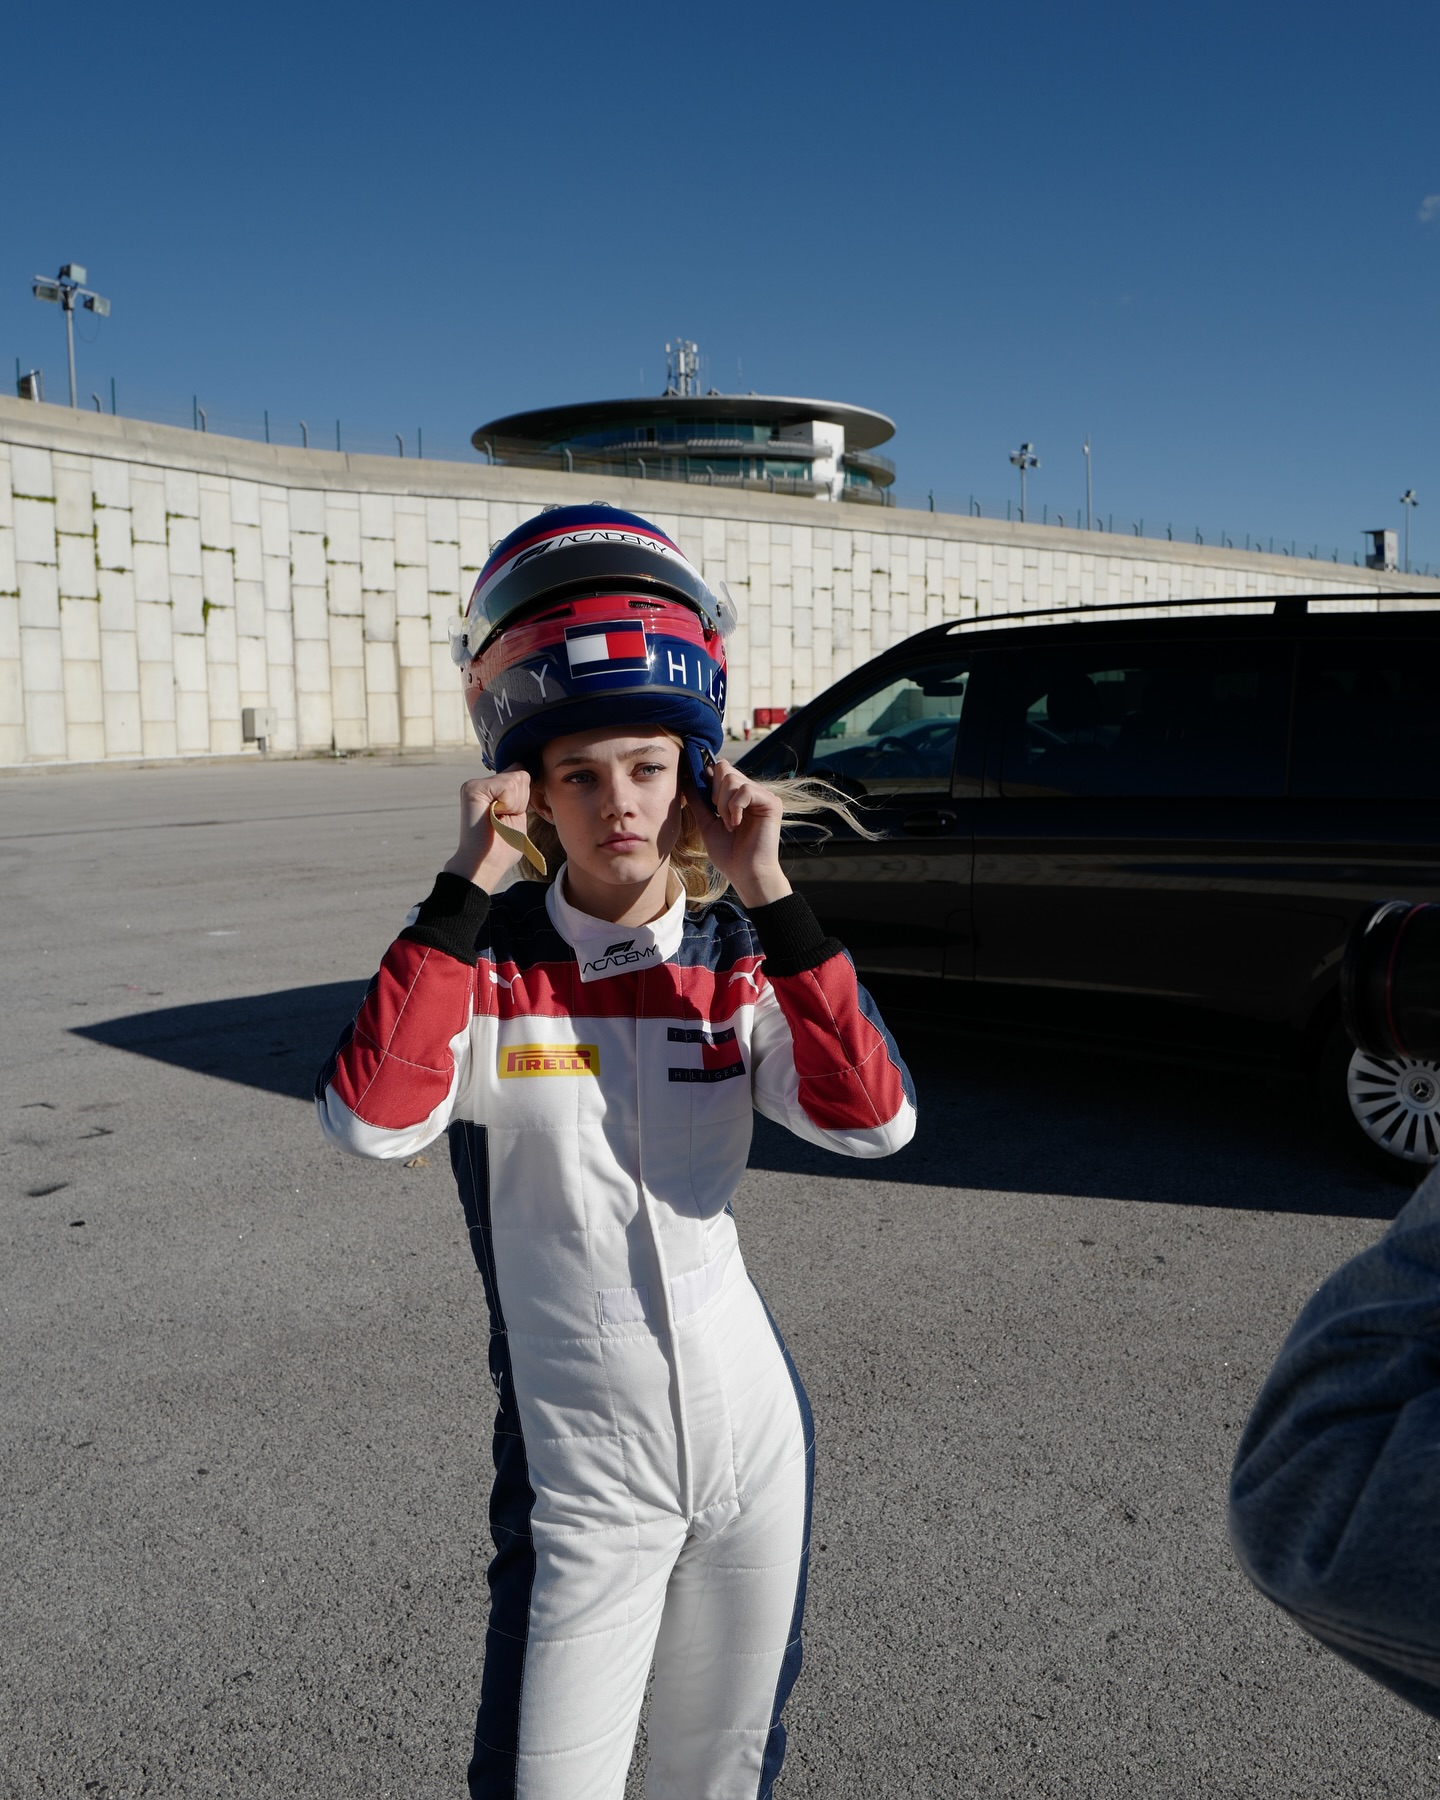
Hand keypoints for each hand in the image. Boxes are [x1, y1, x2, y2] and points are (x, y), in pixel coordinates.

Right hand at [442, 768, 530, 889]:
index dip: (525, 799)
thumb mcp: (518, 815)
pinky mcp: (472, 788)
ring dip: (515, 806)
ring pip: (516, 780)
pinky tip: (494, 817)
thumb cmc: (503, 847)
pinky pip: (507, 785)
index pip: (522, 775)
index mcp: (492, 790)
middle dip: (521, 802)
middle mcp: (481, 783)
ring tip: (498, 821)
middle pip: (521, 775)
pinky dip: (509, 805)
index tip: (509, 817)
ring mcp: (475, 784)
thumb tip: (524, 770)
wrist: (485, 865)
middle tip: (503, 821)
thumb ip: (521, 793)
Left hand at [687, 758, 791, 908]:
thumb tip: (686, 777)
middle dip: (714, 794)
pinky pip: (745, 790)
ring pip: (732, 779)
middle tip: (720, 817)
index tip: (704, 801)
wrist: (745, 874)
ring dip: (723, 804)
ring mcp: (763, 796)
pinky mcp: (771, 802)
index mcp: (737, 795)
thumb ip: (698, 800)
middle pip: (724, 769)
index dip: (707, 780)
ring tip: (729, 825)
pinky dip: (735, 807)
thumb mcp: (706, 823)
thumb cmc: (728, 854)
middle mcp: (752, 792)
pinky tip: (737, 824)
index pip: (720, 769)